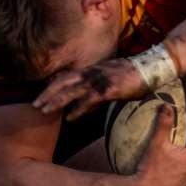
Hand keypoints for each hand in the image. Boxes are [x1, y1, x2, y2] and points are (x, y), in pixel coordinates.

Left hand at [33, 57, 149, 119]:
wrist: (151, 68)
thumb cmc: (133, 74)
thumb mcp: (111, 76)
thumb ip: (98, 86)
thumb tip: (88, 102)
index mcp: (92, 69)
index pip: (66, 76)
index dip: (52, 85)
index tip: (41, 95)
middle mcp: (92, 72)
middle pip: (62, 81)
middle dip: (47, 93)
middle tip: (34, 105)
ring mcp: (99, 80)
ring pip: (71, 90)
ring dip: (56, 101)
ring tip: (44, 111)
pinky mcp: (108, 89)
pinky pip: (89, 100)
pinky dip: (77, 109)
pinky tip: (69, 118)